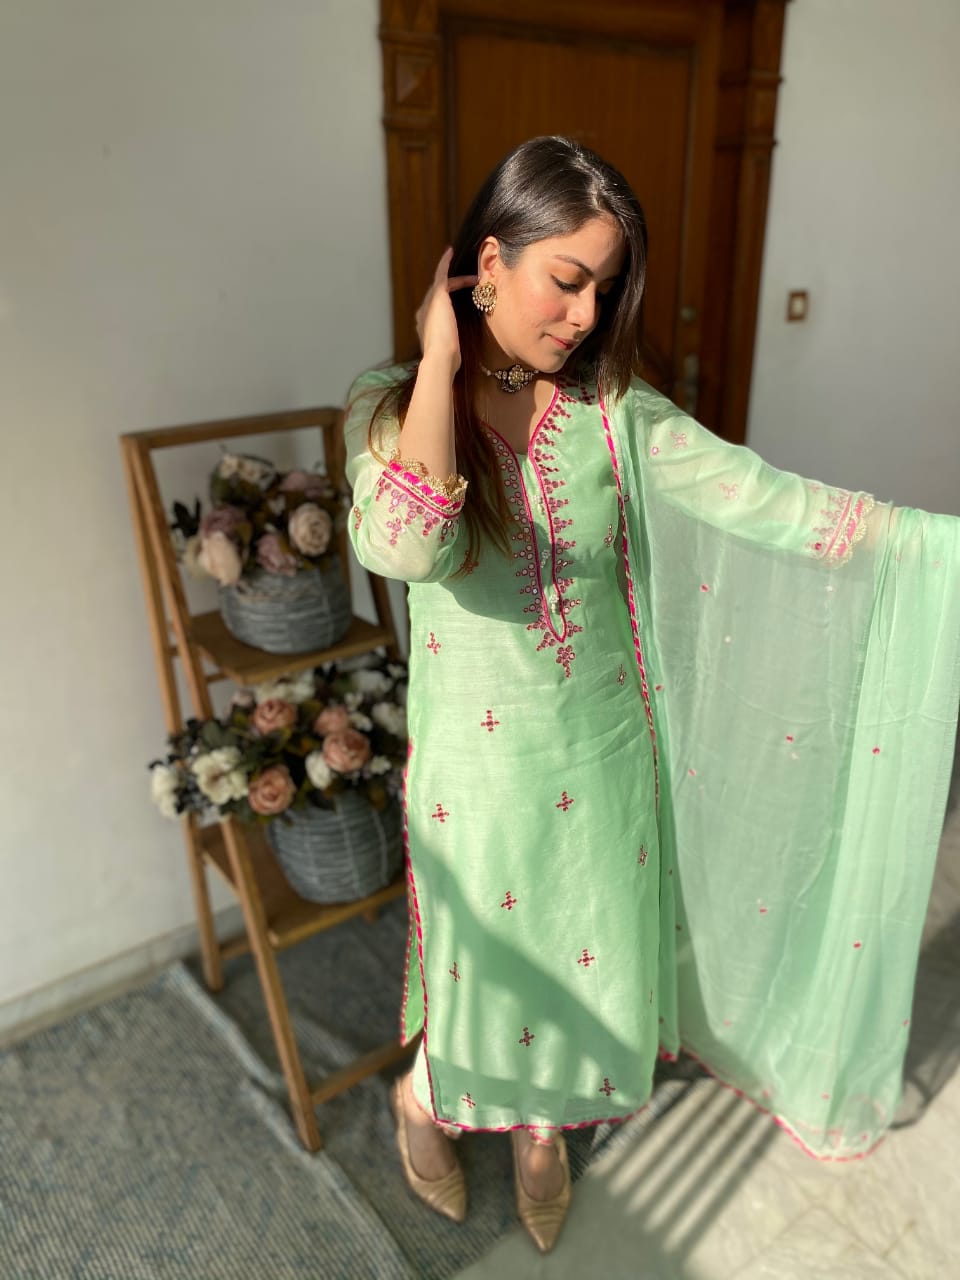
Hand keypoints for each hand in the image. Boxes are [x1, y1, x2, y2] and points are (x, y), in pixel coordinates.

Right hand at [415, 248, 477, 372]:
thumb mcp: (450, 350)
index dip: (447, 304)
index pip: (436, 309)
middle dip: (451, 288)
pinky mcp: (437, 296)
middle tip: (467, 283)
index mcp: (425, 325)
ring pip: (440, 285)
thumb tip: (456, 352)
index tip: (456, 303)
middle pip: (438, 295)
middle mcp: (423, 312)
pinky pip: (441, 274)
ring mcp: (428, 303)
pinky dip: (445, 263)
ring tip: (472, 276)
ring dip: (454, 278)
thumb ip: (451, 344)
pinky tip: (450, 252)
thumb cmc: (448, 360)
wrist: (441, 358)